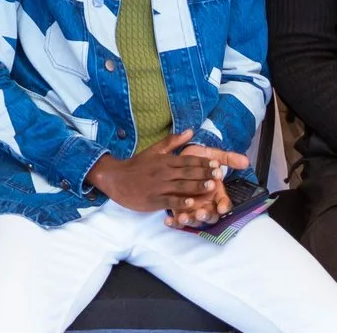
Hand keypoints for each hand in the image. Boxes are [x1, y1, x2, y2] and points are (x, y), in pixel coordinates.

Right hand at [84, 131, 244, 215]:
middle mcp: (164, 172)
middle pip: (187, 172)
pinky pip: (169, 201)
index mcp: (165, 160)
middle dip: (204, 173)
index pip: (188, 160)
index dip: (203, 162)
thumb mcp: (154, 150)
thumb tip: (191, 131)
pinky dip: (180, 203)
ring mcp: (159, 186)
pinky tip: (191, 204)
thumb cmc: (137, 165)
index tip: (218, 164)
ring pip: (181, 186)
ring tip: (211, 187)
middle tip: (220, 174)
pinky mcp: (154, 199)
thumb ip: (173, 141)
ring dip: (197, 186)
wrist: (116, 179)